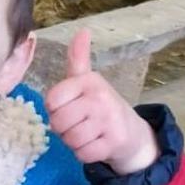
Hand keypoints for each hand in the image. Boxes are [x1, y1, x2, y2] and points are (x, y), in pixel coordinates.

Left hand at [45, 29, 158, 174]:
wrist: (133, 133)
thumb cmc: (100, 104)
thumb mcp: (86, 80)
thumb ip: (78, 58)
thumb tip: (82, 30)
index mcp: (88, 81)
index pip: (51, 101)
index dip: (54, 109)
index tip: (67, 107)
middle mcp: (99, 97)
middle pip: (58, 122)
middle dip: (62, 129)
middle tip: (77, 124)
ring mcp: (108, 120)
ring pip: (69, 139)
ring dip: (73, 142)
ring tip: (86, 133)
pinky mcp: (115, 141)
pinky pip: (82, 154)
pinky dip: (84, 154)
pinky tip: (95, 144)